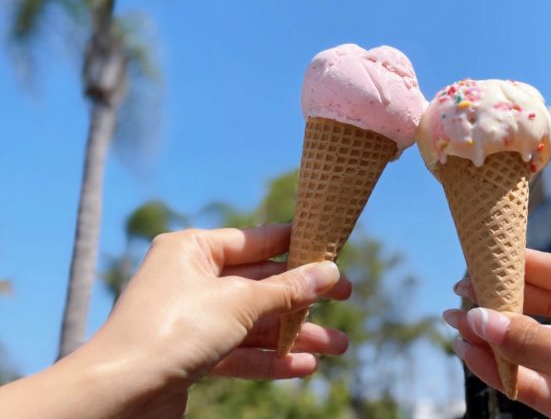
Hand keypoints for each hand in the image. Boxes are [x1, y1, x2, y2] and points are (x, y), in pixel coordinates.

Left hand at [1, 224, 350, 418]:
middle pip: (260, 283)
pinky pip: (238, 351)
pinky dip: (269, 358)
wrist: (116, 398)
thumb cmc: (171, 332)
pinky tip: (304, 366)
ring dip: (294, 334)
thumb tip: (329, 272)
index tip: (333, 250)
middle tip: (347, 299)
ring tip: (338, 346)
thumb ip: (286, 289)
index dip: (297, 245)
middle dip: (303, 298)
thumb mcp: (238, 303)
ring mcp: (190, 318)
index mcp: (194, 249)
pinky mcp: (190, 355)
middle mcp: (191, 278)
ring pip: (254, 321)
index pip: (258, 240)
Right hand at [444, 249, 550, 418]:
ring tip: (457, 328)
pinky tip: (475, 359)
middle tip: (462, 295)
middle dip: (503, 303)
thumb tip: (481, 319)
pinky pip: (536, 382)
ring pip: (536, 348)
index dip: (524, 266)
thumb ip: (531, 340)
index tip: (486, 259)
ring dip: (497, 340)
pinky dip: (505, 372)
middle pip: (546, 308)